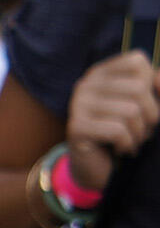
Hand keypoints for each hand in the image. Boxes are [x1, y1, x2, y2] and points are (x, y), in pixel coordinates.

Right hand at [64, 49, 159, 192]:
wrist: (96, 166)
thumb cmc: (124, 131)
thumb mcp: (144, 106)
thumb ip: (155, 88)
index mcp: (102, 73)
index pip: (136, 61)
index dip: (152, 83)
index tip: (145, 104)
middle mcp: (86, 83)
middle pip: (138, 88)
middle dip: (151, 115)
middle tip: (143, 130)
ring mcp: (78, 104)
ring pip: (131, 111)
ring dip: (140, 133)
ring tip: (133, 140)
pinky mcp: (76, 126)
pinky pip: (118, 130)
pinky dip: (127, 144)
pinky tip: (121, 148)